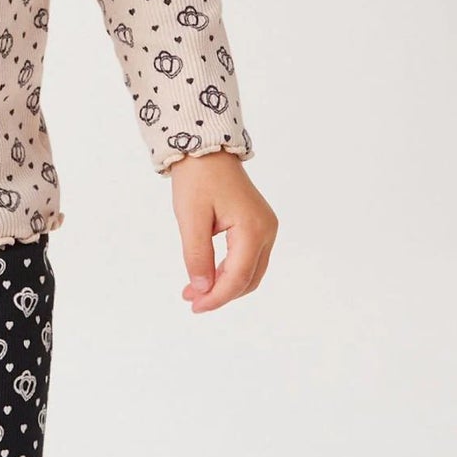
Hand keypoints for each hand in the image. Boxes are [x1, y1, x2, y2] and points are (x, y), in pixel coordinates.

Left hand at [166, 150, 277, 311]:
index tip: (194, 306)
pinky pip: (248, 258)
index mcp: (253, 229)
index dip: (216, 297)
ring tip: (195, 291)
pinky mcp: (259, 226)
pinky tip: (208, 275)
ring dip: (225, 285)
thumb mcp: (190, 219)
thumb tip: (202, 288)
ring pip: (250, 272)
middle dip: (221, 294)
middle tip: (192, 302)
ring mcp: (266, 228)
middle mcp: (266, 231)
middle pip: (249, 279)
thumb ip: (196, 256)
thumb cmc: (198, 179)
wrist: (207, 150)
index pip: (237, 277)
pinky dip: (230, 271)